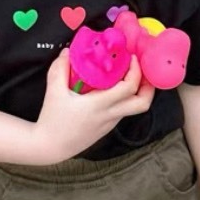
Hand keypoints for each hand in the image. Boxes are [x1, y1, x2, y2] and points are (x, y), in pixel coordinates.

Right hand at [35, 50, 153, 161]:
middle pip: (143, 103)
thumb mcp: (53, 92)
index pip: (128, 88)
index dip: (135, 71)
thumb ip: (60, 69)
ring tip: (130, 76)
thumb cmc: (52, 121)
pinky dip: (125, 99)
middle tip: (144, 70)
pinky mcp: (106, 128)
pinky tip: (115, 89)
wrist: (50, 147)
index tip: (131, 58)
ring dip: (138, 92)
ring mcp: (110, 123)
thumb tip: (67, 52)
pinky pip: (122, 111)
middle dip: (149, 86)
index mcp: (99, 105)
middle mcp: (109, 115)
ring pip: (134, 108)